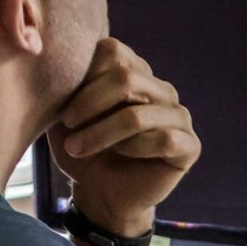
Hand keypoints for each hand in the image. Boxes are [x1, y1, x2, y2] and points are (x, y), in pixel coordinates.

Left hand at [50, 38, 198, 233]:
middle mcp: (161, 89)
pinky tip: (119, 154)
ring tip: (78, 148)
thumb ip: (67, 86)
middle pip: (126, 78)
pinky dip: (134, 148)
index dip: (83, 75)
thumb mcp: (66, 115)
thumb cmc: (83, 150)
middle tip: (68, 125)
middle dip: (89, 103)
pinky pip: (163, 139)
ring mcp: (178, 116)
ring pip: (139, 114)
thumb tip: (56, 61)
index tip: (61, 105)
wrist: (100, 193)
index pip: (113, 51)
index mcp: (135, 73)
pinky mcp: (189, 146)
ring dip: (101, 133)